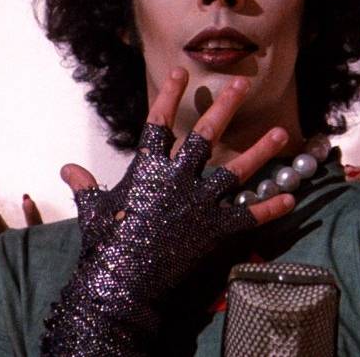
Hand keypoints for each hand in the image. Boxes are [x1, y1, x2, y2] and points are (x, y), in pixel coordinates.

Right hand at [42, 68, 294, 354]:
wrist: (124, 286)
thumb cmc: (105, 249)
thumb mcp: (93, 212)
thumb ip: (86, 186)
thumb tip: (67, 169)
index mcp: (147, 171)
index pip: (158, 123)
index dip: (169, 97)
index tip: (181, 73)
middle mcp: (178, 180)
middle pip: (205, 135)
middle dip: (224, 106)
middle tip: (241, 83)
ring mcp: (200, 203)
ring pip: (237, 170)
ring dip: (261, 151)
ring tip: (281, 133)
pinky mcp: (218, 229)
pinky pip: (251, 215)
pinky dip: (271, 207)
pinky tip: (291, 198)